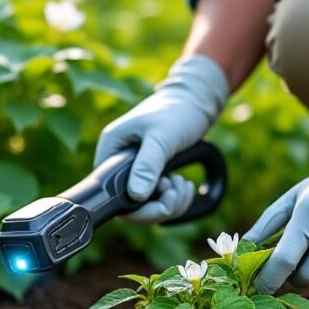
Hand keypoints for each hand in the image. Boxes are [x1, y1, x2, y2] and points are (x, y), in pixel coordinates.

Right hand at [94, 55, 228, 222]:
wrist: (196, 99)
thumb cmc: (177, 111)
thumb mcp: (162, 138)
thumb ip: (148, 165)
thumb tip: (136, 195)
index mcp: (111, 149)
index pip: (111, 194)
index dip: (137, 208)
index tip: (162, 200)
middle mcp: (118, 160)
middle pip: (129, 205)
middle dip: (157, 207)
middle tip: (175, 192)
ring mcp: (134, 167)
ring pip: (146, 204)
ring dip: (170, 202)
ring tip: (182, 184)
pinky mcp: (150, 171)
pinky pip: (157, 197)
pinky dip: (173, 197)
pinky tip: (183, 184)